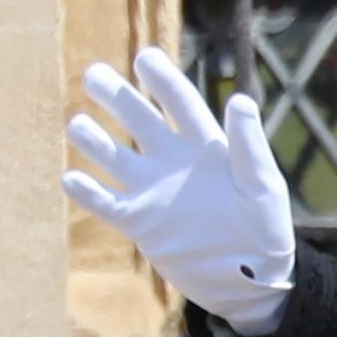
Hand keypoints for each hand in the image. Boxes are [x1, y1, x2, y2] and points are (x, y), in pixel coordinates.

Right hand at [63, 47, 296, 336]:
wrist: (252, 280)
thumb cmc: (267, 230)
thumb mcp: (263, 186)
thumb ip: (249, 146)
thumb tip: (239, 99)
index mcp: (207, 147)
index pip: (180, 104)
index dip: (163, 80)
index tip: (145, 57)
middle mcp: (174, 162)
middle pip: (140, 121)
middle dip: (117, 97)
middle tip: (93, 74)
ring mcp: (154, 192)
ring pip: (115, 158)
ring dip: (95, 142)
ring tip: (76, 124)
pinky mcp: (140, 223)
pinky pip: (107, 203)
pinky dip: (88, 193)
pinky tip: (69, 178)